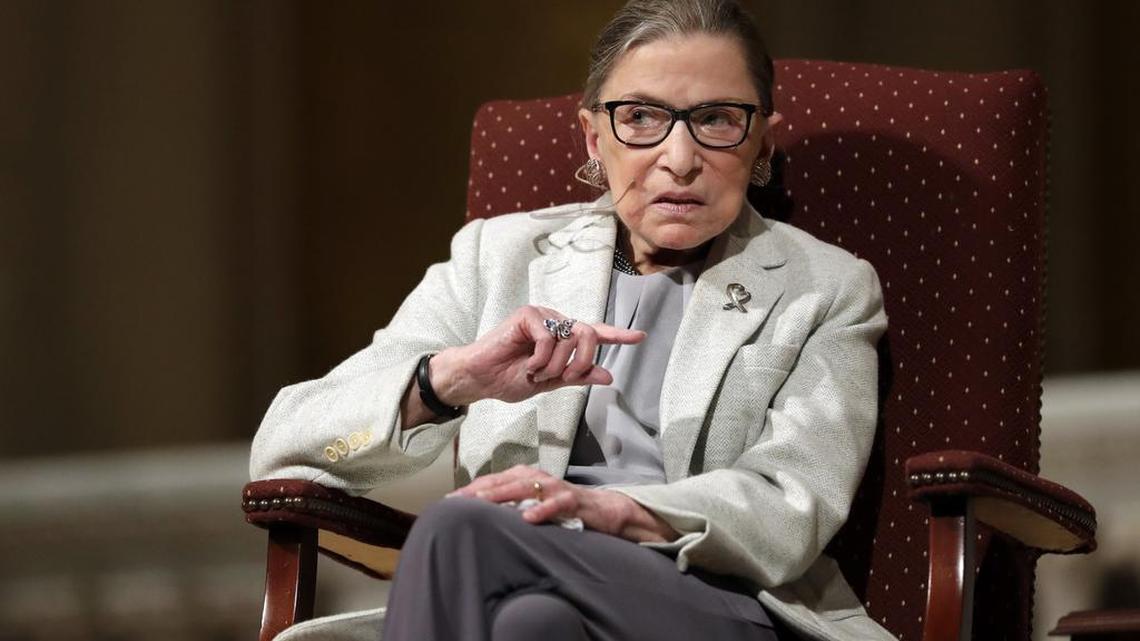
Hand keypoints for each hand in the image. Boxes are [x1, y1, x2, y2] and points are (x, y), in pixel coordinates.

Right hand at [430, 305, 644, 404]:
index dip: (618, 335)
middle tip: (563, 378)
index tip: (640, 336)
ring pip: (571, 338)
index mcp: (563, 339)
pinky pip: (549, 337)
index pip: (595, 334)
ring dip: (556, 366)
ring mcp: (543, 317)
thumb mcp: (551, 382)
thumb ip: (578, 377)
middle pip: (589, 335)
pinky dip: (541, 359)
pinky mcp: (528, 315)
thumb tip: (608, 376)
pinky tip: (528, 365)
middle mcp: (556, 323)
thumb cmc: (510, 378)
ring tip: (536, 373)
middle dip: (582, 363)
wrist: (482, 379)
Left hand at [447, 465, 678, 542]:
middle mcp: (539, 477)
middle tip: (457, 500)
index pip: (494, 480)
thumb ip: (512, 504)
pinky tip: (528, 518)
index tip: (448, 499)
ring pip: (526, 488)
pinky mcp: (574, 501)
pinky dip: (542, 510)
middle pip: (504, 481)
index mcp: (527, 476)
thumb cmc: (564, 507)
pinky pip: (556, 504)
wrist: (605, 510)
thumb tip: (480, 513)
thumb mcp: (533, 504)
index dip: (471, 489)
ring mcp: (556, 488)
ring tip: (482, 503)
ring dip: (503, 495)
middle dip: (479, 490)